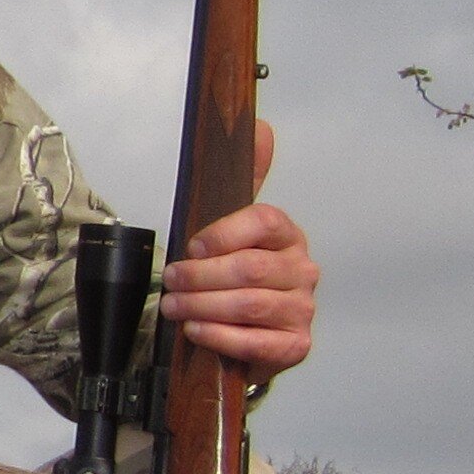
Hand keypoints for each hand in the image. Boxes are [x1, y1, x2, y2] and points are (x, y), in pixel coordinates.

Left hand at [163, 119, 317, 377]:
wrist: (249, 332)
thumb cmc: (235, 277)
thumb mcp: (232, 227)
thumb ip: (244, 180)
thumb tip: (262, 127)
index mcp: (287, 236)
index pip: (264, 221)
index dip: (224, 233)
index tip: (192, 245)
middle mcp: (302, 270)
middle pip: (251, 268)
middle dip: (202, 275)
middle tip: (171, 280)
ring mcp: (302, 309)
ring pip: (250, 304)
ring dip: (203, 305)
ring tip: (174, 307)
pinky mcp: (295, 345)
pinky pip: (258, 342)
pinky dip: (221, 337)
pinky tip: (197, 330)